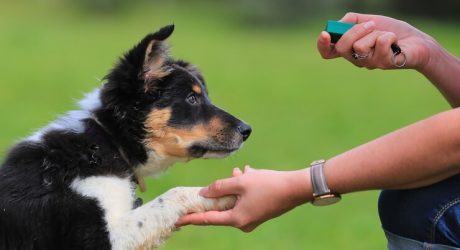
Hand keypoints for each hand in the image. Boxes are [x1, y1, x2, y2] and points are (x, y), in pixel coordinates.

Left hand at [175, 166, 311, 231]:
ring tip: (239, 172)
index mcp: (236, 218)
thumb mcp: (240, 182)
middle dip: (219, 193)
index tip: (177, 220)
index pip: (207, 219)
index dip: (191, 218)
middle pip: (221, 209)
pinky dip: (244, 188)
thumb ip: (219, 187)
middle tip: (212, 185)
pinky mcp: (260, 212)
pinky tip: (248, 173)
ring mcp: (252, 218)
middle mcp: (243, 222)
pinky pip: (245, 200)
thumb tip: (203, 193)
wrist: (296, 188)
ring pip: (234, 201)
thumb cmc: (268, 184)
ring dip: (234, 186)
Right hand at [317, 12, 436, 70]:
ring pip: (360, 46)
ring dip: (376, 33)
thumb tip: (339, 24)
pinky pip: (380, 44)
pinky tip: (396, 41)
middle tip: (371, 24)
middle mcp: (357, 59)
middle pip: (341, 48)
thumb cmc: (392, 31)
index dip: (322, 45)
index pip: (328, 52)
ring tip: (387, 35)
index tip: (325, 34)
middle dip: (355, 31)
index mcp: (350, 49)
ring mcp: (370, 64)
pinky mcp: (384, 64)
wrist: (417, 41)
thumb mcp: (370, 20)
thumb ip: (351, 20)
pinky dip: (389, 36)